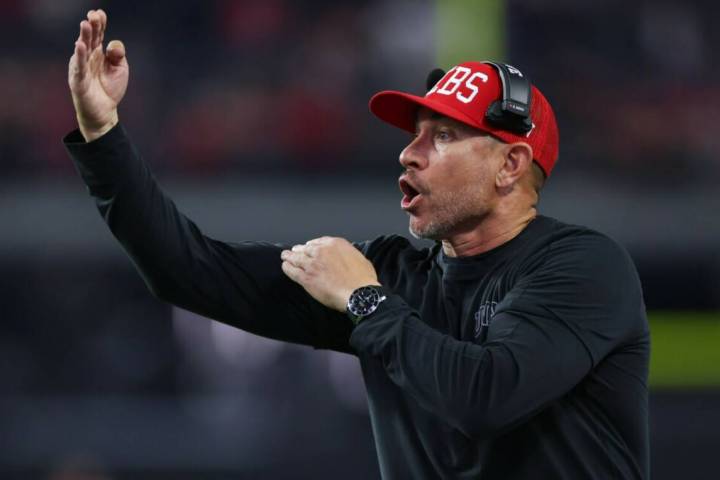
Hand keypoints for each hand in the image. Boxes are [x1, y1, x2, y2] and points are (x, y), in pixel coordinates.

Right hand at [68, 9, 128, 141]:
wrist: (104, 112)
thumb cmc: (111, 88)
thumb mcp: (120, 69)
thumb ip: (118, 55)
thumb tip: (112, 44)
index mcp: (98, 53)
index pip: (98, 35)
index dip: (99, 24)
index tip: (100, 13)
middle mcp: (88, 57)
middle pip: (90, 39)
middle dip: (91, 26)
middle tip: (93, 15)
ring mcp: (82, 68)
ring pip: (82, 50)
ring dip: (84, 36)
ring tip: (86, 24)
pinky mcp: (78, 80)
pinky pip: (79, 67)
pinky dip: (79, 56)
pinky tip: (80, 45)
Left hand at [281, 237, 380, 311]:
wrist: (359, 293)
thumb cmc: (363, 279)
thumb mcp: (360, 258)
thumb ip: (349, 254)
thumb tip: (347, 258)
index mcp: (335, 244)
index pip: (318, 241)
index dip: (312, 245)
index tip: (309, 247)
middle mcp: (322, 251)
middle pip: (306, 248)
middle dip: (300, 249)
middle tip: (295, 251)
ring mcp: (312, 264)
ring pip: (296, 258)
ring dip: (289, 256)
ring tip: (285, 256)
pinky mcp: (307, 278)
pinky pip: (292, 271)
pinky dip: (287, 268)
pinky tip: (285, 266)